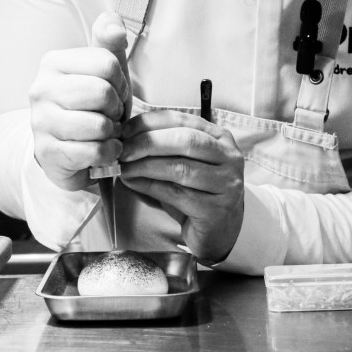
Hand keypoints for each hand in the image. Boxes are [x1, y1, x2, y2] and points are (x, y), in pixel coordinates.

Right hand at [28, 12, 131, 190]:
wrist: (65, 149)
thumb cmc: (89, 105)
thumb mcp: (102, 70)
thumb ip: (109, 42)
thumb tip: (116, 29)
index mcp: (53, 63)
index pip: (107, 63)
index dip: (121, 83)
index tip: (115, 93)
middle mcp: (40, 89)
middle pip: (103, 93)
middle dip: (117, 108)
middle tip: (112, 115)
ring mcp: (40, 122)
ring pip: (99, 125)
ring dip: (113, 133)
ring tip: (106, 132)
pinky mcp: (47, 152)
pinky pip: (94, 152)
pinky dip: (108, 153)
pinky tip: (103, 150)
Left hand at [118, 110, 244, 262]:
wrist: (219, 231)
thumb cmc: (197, 193)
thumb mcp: (182, 163)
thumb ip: (162, 148)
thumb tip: (125, 138)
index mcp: (220, 137)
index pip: (182, 120)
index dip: (150, 123)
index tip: (125, 131)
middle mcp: (229, 157)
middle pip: (185, 140)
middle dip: (148, 143)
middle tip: (123, 151)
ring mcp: (227, 184)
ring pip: (181, 168)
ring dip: (146, 166)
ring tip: (125, 169)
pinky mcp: (217, 210)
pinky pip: (177, 194)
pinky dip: (151, 186)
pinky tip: (134, 184)